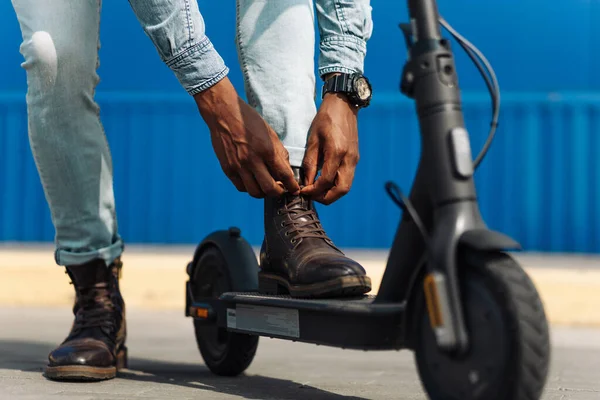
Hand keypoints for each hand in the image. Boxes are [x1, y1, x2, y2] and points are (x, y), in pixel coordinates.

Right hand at [194, 78, 299, 197]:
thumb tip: (286, 171)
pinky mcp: (228, 168)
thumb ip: (279, 153)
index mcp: (267, 150)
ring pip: (255, 192)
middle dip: (279, 193)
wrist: (223, 114)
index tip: (295, 190)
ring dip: (264, 193)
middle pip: (270, 189)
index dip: (293, 186)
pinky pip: (241, 187)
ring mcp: (239, 166)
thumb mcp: (270, 133)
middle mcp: (252, 160)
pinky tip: (253, 182)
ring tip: (267, 187)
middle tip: (282, 190)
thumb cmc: (249, 121)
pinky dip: (250, 188)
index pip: (284, 175)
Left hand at [300, 92, 359, 204]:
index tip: (303, 191)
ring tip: (317, 191)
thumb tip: (306, 182)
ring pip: (346, 186)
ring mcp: (354, 159)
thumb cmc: (326, 119)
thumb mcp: (313, 139)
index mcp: (337, 152)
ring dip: (332, 193)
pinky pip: (347, 178)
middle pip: (341, 190)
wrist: (344, 105)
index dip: (313, 190)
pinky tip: (324, 182)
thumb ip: (310, 162)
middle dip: (326, 198)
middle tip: (311, 196)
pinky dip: (336, 185)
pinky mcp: (354, 158)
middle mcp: (349, 159)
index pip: (326, 181)